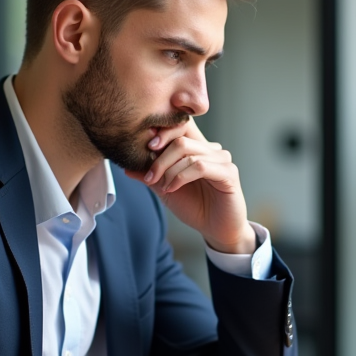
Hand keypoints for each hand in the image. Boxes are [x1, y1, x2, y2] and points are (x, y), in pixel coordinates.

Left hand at [126, 120, 253, 254]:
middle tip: (149, 177)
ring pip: (188, 153)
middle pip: (181, 139)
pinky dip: (181, 177)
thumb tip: (126, 167)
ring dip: (169, 171)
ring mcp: (222, 159)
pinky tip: (172, 188)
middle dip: (160, 159)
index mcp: (197, 148)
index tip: (145, 147)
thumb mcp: (166, 189)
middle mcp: (211, 149)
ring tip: (162, 186)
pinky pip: (201, 167)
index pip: (180, 126)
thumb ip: (150, 176)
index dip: (162, 132)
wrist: (215, 229)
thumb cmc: (194, 207)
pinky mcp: (229, 173)